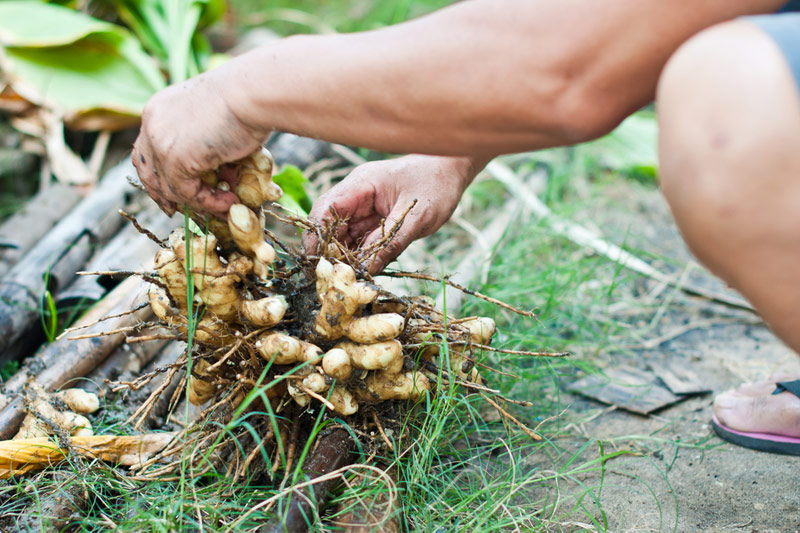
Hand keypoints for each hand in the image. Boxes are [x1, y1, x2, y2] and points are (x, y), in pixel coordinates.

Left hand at [132, 67, 266, 217]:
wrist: (251, 93)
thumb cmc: (246, 99)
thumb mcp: (215, 120)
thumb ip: (207, 144)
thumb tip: (220, 174)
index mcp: (159, 110)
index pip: (146, 149)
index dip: (157, 173)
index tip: (170, 191)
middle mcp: (153, 123)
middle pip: (146, 170)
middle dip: (161, 194)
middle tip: (177, 210)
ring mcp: (160, 141)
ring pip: (167, 187)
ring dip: (197, 201)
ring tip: (225, 204)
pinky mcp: (174, 158)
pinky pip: (186, 192)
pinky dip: (208, 202)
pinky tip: (229, 201)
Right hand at [303, 154, 487, 272]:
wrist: (452, 171)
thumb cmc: (436, 185)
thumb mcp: (417, 218)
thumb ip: (392, 242)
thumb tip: (367, 270)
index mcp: (361, 185)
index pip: (325, 210)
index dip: (316, 237)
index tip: (317, 263)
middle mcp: (355, 194)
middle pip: (328, 225)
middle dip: (328, 252)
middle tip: (334, 279)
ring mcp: (363, 206)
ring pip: (341, 234)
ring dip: (342, 256)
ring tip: (347, 279)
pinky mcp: (372, 218)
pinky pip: (357, 238)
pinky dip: (357, 255)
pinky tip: (360, 271)